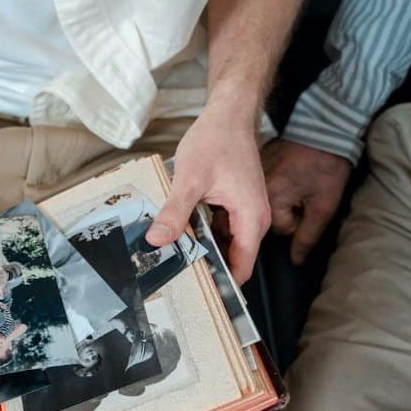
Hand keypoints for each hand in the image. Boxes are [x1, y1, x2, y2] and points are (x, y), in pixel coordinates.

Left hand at [146, 106, 269, 283]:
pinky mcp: (235, 204)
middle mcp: (253, 218)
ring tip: (175, 260)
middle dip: (208, 269)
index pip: (242, 267)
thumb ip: (174, 213)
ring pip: (224, 244)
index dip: (222, 284)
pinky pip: (221, 229)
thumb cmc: (216, 140)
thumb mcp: (189, 179)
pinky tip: (181, 234)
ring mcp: (245, 211)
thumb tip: (157, 240)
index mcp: (251, 218)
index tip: (199, 296)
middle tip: (177, 280)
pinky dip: (203, 233)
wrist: (228, 114)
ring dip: (203, 250)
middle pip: (233, 258)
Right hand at [264, 139, 351, 264]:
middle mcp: (252, 189)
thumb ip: (307, 236)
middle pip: (265, 219)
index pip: (279, 230)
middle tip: (304, 193)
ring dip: (278, 201)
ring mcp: (250, 175)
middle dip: (285, 212)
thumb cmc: (326, 165)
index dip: (298, 221)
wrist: (324, 127)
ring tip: (297, 183)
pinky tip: (286, 176)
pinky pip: (256, 189)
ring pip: (260, 205)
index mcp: (269, 199)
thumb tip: (295, 260)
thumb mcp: (324, 205)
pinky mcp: (253, 164)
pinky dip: (270, 187)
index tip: (309, 204)